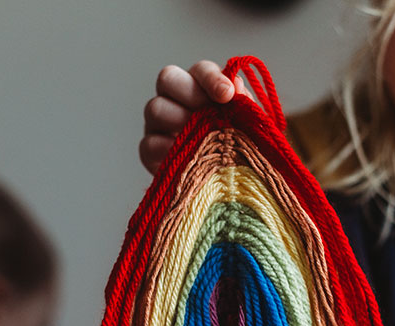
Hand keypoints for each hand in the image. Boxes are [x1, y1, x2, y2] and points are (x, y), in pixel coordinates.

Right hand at [139, 60, 246, 174]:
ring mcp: (158, 123)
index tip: (228, 93)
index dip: (212, 78)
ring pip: (155, 107)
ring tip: (201, 137)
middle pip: (168, 78)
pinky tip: (186, 157)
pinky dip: (167, 149)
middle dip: (191, 93)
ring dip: (179, 120)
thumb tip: (236, 88)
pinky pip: (148, 143)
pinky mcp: (149, 149)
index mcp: (200, 87)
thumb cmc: (236, 148)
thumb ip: (243, 106)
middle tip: (212, 114)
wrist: (224, 185)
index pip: (200, 70)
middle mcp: (174, 99)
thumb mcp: (246, 126)